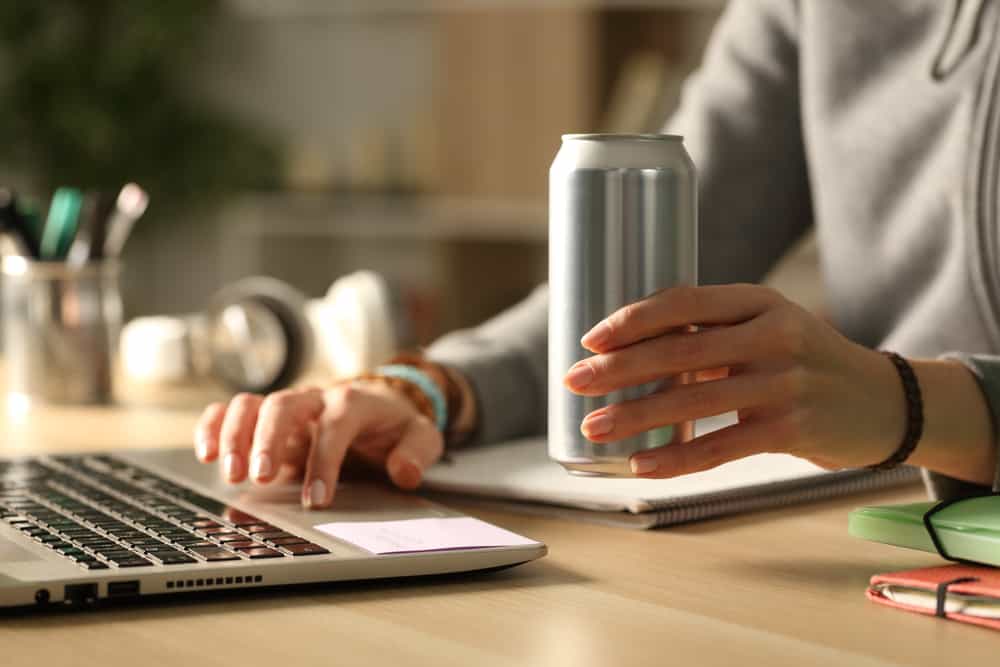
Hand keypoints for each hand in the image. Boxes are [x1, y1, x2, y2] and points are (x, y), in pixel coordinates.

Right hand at [193, 381, 443, 508]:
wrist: (383, 405)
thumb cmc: (397, 425)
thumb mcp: (422, 436)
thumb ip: (417, 452)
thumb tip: (403, 472)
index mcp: (355, 401)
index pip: (336, 423)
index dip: (325, 459)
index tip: (317, 499)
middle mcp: (316, 398)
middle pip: (284, 405)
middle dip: (268, 440)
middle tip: (260, 478)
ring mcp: (288, 407)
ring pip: (252, 404)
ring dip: (235, 435)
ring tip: (231, 473)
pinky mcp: (267, 417)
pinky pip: (232, 410)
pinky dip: (213, 426)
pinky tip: (205, 454)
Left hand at [563, 284, 905, 476]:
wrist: (885, 402)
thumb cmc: (805, 362)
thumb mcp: (767, 329)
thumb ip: (710, 333)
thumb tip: (629, 352)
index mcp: (759, 301)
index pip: (685, 301)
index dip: (633, 319)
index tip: (590, 338)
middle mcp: (773, 334)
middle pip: (681, 348)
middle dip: (619, 367)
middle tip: (575, 380)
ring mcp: (785, 382)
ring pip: (693, 398)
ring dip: (635, 415)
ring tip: (593, 426)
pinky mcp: (792, 429)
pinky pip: (721, 446)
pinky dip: (677, 458)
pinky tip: (641, 465)